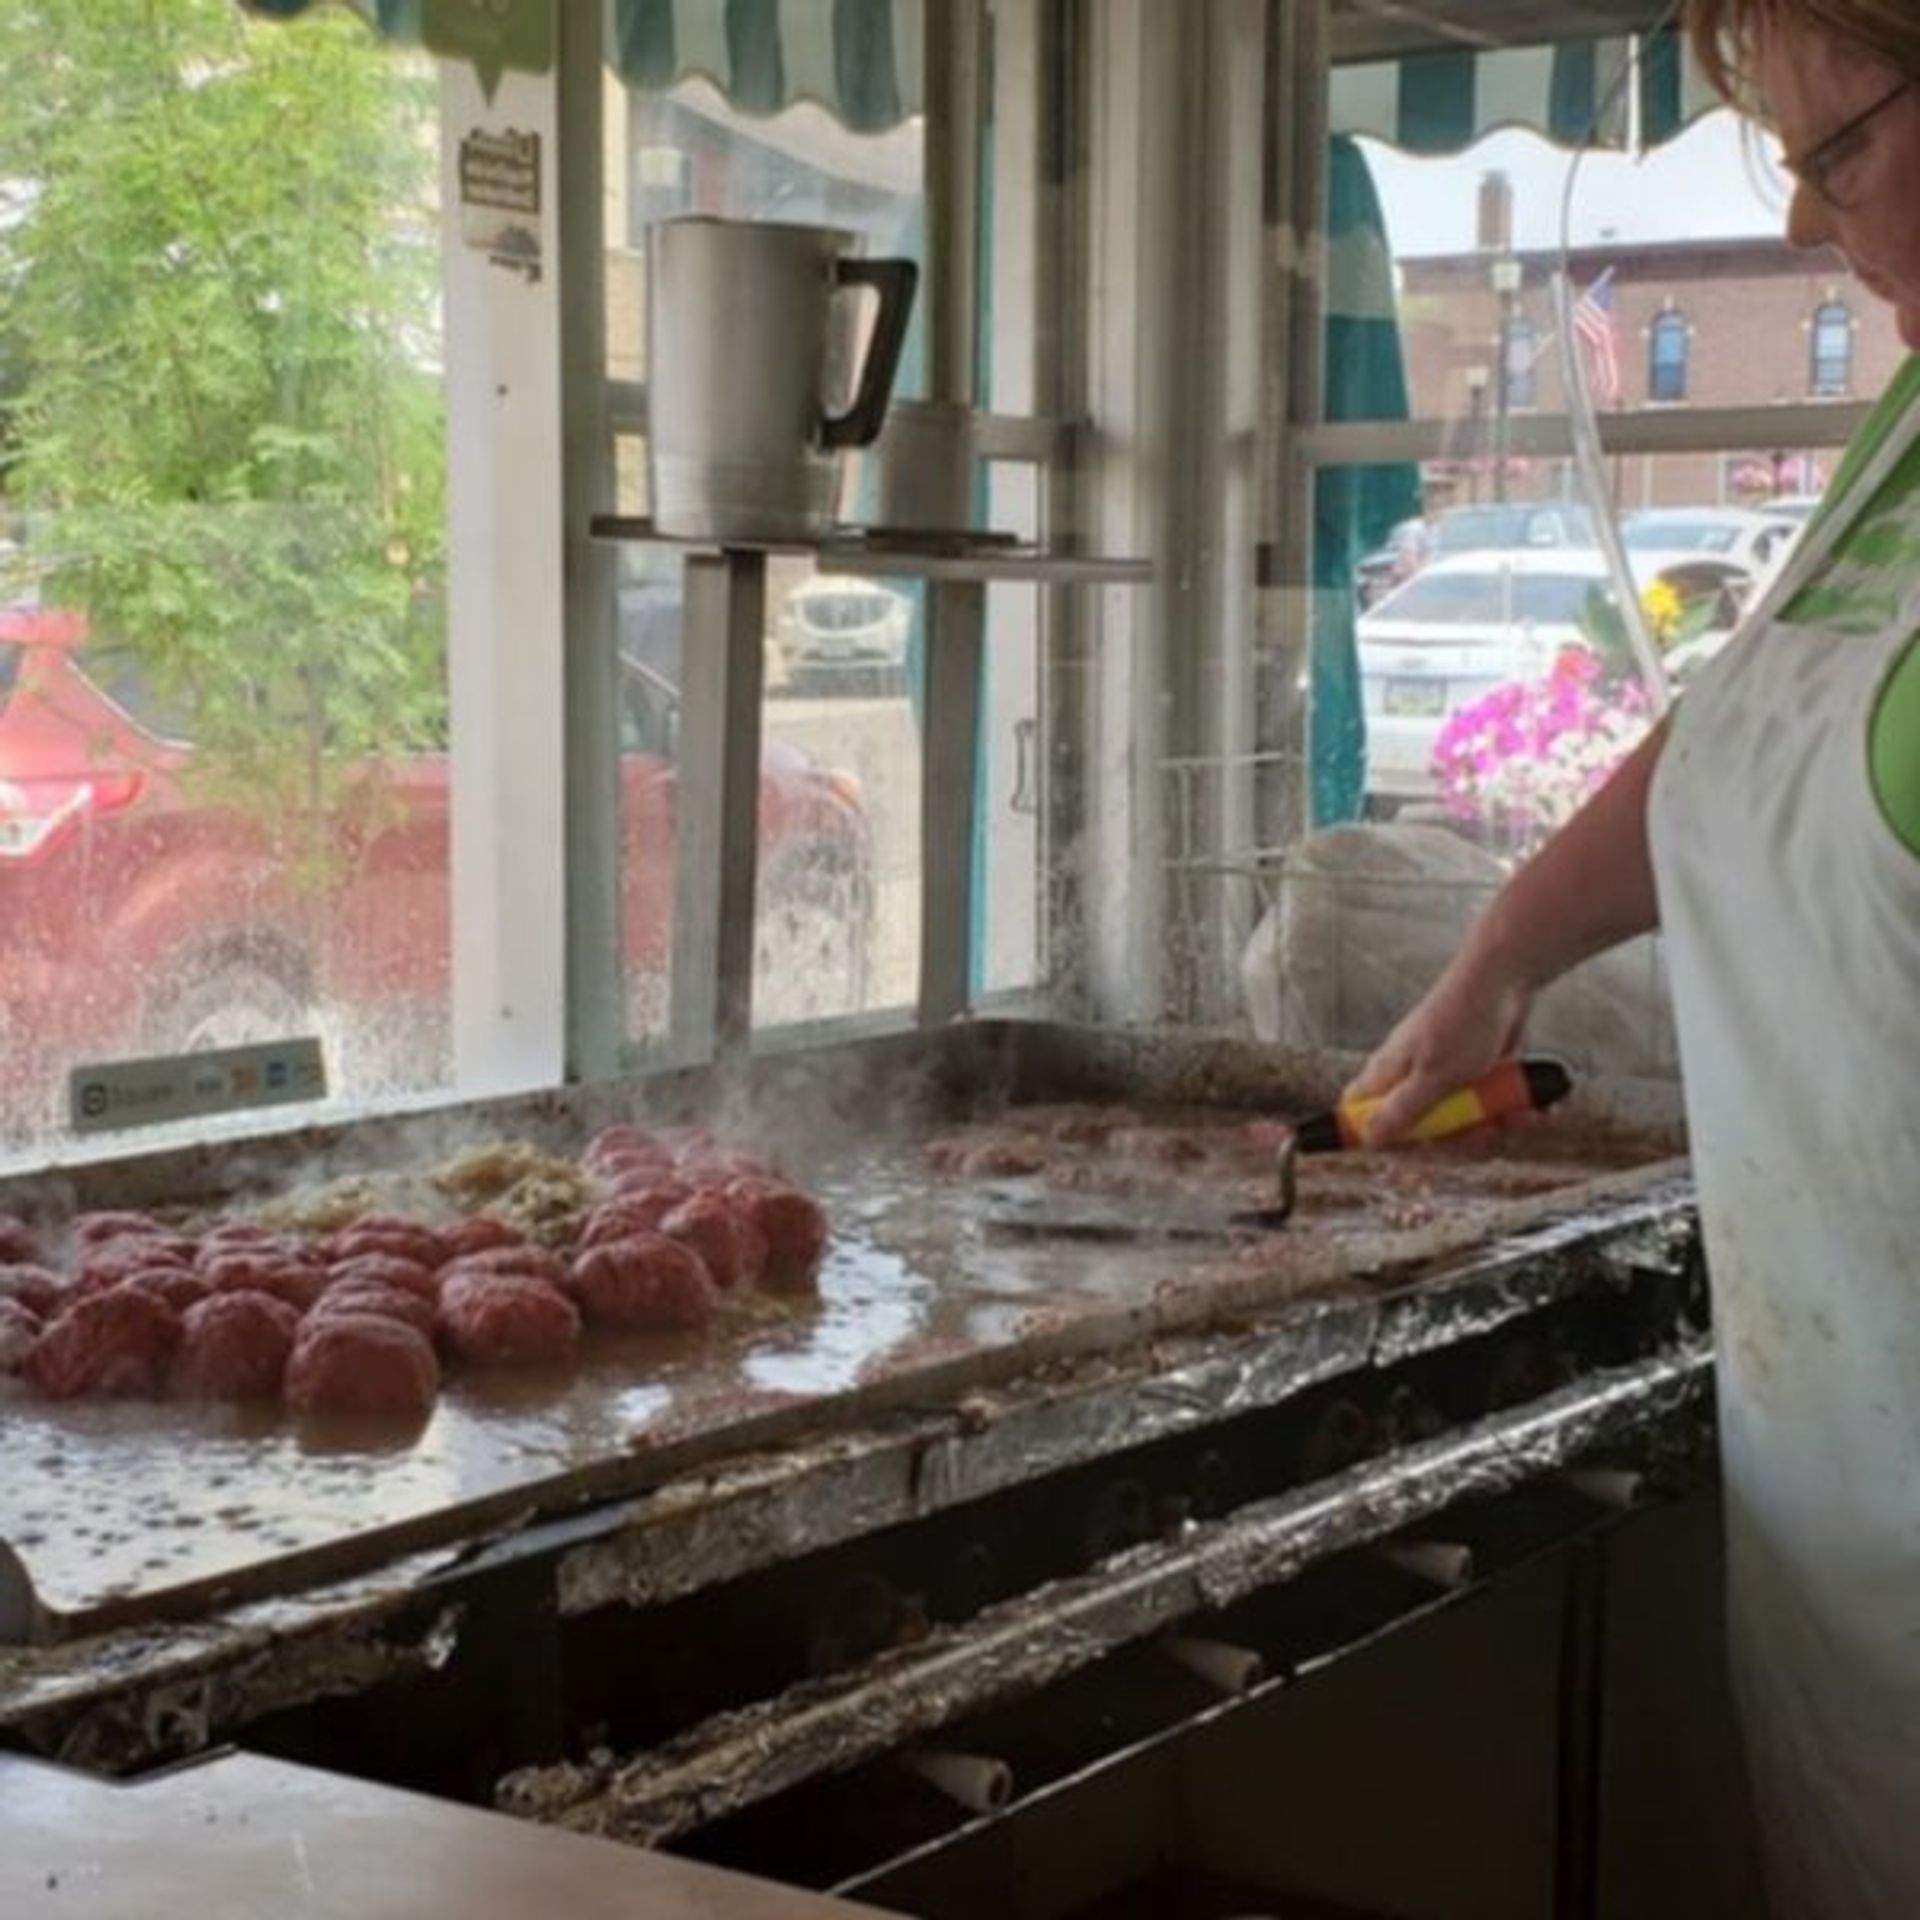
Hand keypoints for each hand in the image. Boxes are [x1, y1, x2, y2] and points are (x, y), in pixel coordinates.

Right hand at [1343, 947, 1532, 1146]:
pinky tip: (1526, 1105)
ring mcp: (1445, 1073)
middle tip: (1479, 1131)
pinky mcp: (1474, 1070)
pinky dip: (1507, 1107)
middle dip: (1457, 1138)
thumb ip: (1402, 1110)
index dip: (1377, 1137)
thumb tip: (1369, 1138)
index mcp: (1388, 1074)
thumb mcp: (1433, 1077)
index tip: (1411, 1150)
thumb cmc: (1464, 1020)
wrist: (1506, 979)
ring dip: (1492, 1124)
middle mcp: (1412, 1076)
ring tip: (1514, 1113)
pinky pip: (1485, 1103)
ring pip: (1460, 1120)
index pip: (1360, 1113)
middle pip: (1420, 1129)